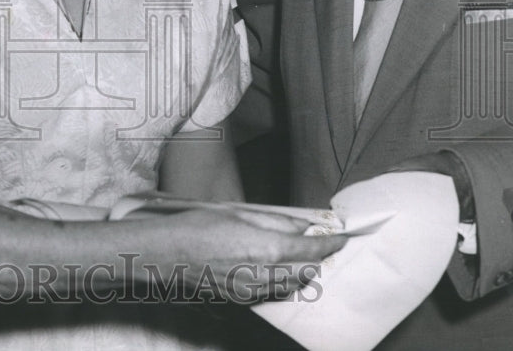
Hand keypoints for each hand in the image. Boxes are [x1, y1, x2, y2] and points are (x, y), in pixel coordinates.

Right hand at [161, 208, 344, 303]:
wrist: (169, 253)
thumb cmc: (200, 226)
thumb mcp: (240, 213)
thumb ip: (276, 222)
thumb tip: (301, 227)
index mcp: (268, 248)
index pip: (312, 251)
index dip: (331, 244)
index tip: (343, 238)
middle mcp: (266, 274)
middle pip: (306, 272)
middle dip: (317, 259)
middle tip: (321, 245)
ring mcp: (254, 290)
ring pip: (291, 286)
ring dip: (301, 272)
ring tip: (300, 256)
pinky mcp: (243, 299)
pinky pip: (273, 293)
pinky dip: (282, 281)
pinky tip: (276, 269)